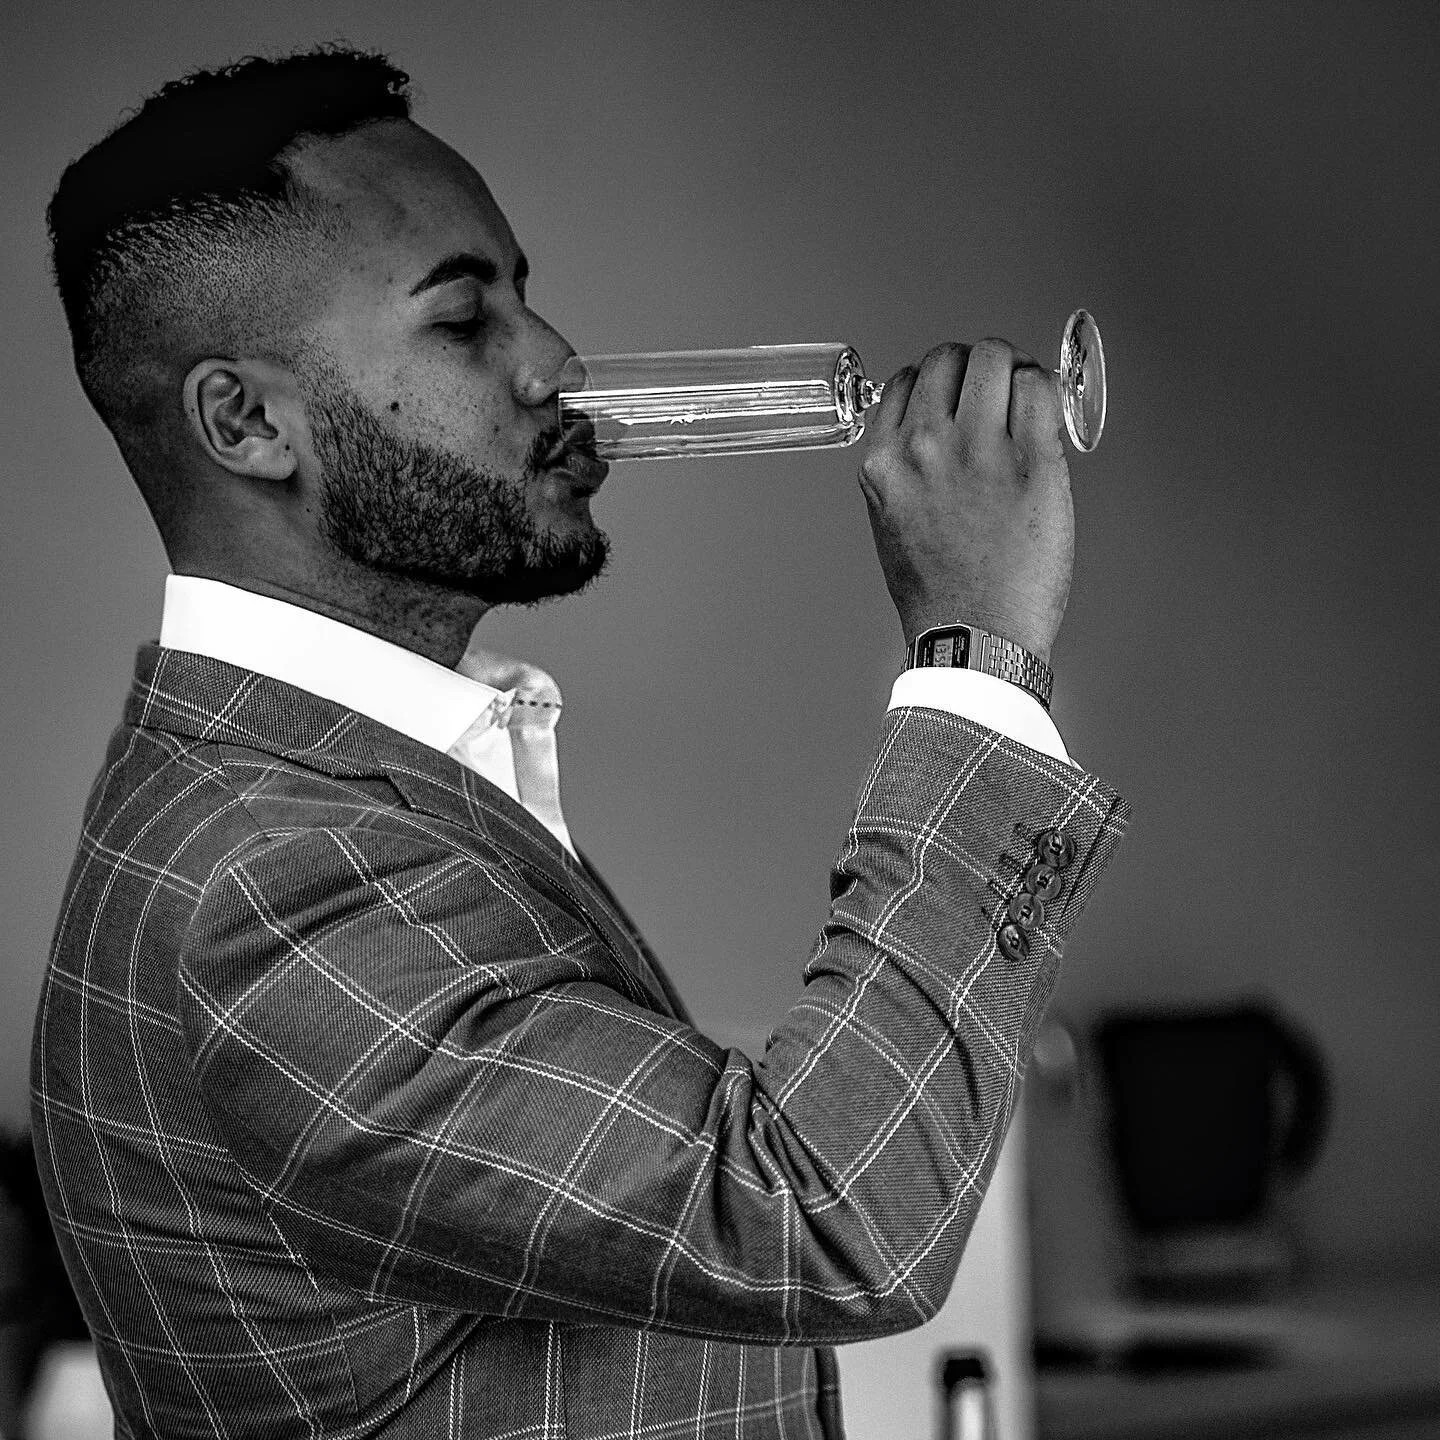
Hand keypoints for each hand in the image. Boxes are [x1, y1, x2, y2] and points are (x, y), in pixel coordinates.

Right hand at [857, 339, 1073, 662]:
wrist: (975, 640)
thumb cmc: (939, 596)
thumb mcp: (892, 524)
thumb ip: (904, 473)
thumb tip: (932, 441)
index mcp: (884, 464)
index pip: (906, 380)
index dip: (938, 381)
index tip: (958, 395)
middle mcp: (925, 447)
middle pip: (950, 357)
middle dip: (976, 366)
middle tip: (997, 387)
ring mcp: (980, 451)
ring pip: (996, 358)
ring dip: (1013, 367)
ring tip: (1025, 393)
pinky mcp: (1032, 463)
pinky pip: (1040, 389)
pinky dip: (1046, 388)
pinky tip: (1048, 411)